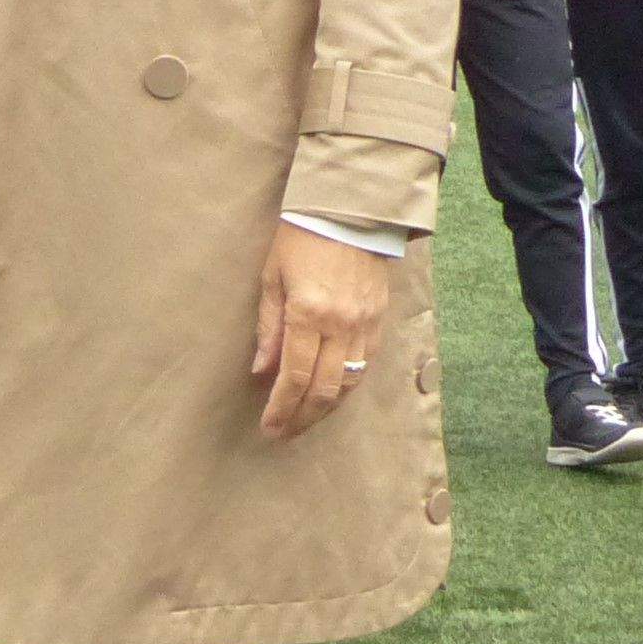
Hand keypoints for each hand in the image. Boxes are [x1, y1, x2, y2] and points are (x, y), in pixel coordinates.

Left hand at [253, 225, 389, 439]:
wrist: (351, 210)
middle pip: (324, 389)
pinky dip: (347, 386)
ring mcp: (365, 324)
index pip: (295, 376)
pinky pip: (365, 365)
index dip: (281, 408)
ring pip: (349, 383)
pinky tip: (332, 395)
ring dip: (326, 408)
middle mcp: (340, 324)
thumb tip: (262, 370)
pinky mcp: (380, 319)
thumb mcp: (272, 277)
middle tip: (283, 433)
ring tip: (305, 421)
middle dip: (302, 417)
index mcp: (308, 312)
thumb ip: (268, 327)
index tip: (269, 427)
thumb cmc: (302, 237)